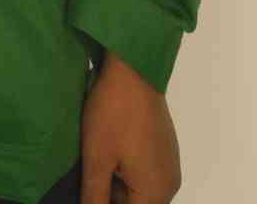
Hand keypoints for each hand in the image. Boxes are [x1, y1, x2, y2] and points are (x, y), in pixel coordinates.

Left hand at [80, 53, 180, 203]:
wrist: (133, 66)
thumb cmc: (114, 112)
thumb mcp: (96, 159)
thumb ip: (94, 196)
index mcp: (155, 193)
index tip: (90, 190)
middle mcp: (168, 185)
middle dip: (110, 197)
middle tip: (88, 177)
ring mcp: (169, 165)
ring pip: (139, 191)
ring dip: (117, 186)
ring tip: (95, 167)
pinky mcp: (164, 148)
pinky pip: (145, 173)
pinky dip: (126, 171)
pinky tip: (107, 154)